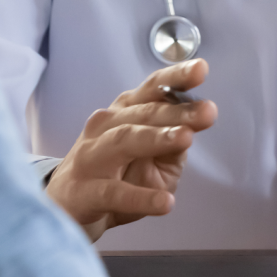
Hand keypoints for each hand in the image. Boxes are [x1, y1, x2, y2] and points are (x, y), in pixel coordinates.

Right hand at [46, 59, 216, 240]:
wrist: (68, 207)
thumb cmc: (114, 175)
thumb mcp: (152, 157)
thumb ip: (173, 141)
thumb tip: (194, 124)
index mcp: (124, 112)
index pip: (153, 89)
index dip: (176, 77)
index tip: (201, 69)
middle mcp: (106, 126)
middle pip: (144, 113)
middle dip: (177, 111)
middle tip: (208, 111)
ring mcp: (92, 156)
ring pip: (125, 140)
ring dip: (156, 138)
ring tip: (185, 138)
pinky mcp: (86, 190)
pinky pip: (115, 192)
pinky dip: (141, 197)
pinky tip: (165, 202)